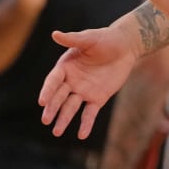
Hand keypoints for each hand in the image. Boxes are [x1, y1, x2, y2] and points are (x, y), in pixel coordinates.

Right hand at [39, 19, 140, 137]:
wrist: (125, 47)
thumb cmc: (105, 39)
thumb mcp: (89, 39)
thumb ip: (73, 39)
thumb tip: (55, 34)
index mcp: (65, 67)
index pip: (53, 81)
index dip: (47, 91)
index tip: (42, 101)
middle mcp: (71, 81)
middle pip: (59, 97)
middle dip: (52, 108)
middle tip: (45, 120)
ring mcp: (83, 91)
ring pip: (70, 107)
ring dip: (64, 119)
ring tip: (57, 132)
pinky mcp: (97, 98)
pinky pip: (89, 113)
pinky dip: (85, 124)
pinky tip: (81, 135)